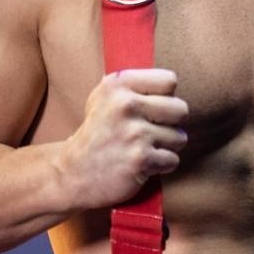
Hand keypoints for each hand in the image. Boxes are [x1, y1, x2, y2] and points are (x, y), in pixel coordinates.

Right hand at [64, 68, 188, 208]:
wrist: (73, 173)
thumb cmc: (97, 133)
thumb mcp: (103, 97)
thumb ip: (134, 86)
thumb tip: (170, 82)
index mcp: (118, 84)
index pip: (169, 81)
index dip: (165, 97)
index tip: (150, 109)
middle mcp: (126, 104)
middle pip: (180, 109)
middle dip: (171, 124)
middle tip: (151, 132)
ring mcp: (135, 133)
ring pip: (180, 137)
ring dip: (166, 147)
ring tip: (144, 148)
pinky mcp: (141, 159)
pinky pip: (172, 160)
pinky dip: (161, 166)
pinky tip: (142, 164)